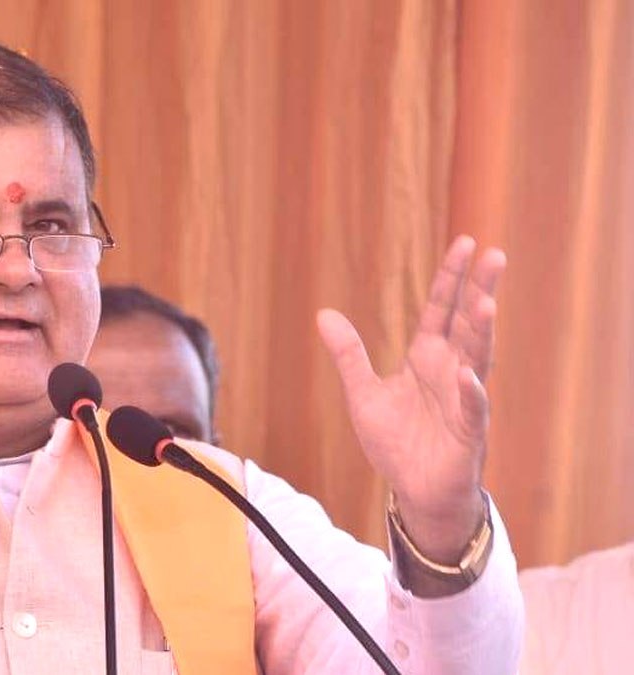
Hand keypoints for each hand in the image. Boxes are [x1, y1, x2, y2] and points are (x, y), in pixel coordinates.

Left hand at [317, 236, 505, 561]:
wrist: (413, 491)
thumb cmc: (397, 443)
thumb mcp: (363, 393)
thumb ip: (348, 355)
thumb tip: (324, 314)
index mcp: (427, 358)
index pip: (441, 310)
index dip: (451, 278)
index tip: (466, 243)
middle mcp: (451, 371)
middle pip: (468, 324)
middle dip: (480, 290)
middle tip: (494, 255)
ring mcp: (464, 400)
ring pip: (477, 358)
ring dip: (482, 331)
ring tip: (487, 301)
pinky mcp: (468, 432)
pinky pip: (472, 409)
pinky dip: (470, 392)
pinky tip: (468, 375)